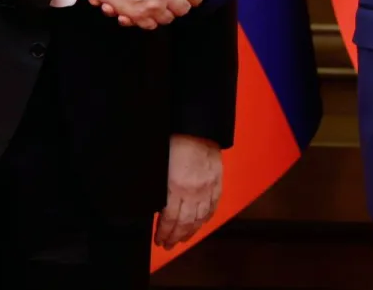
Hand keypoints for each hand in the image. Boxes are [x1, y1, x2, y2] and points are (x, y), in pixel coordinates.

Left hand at [154, 134, 221, 249]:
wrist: (199, 128)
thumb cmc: (175, 142)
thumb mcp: (160, 166)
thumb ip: (160, 188)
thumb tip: (155, 206)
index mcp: (175, 187)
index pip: (168, 219)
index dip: (163, 232)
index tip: (158, 240)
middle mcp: (192, 192)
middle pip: (184, 223)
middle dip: (175, 237)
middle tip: (168, 245)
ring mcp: (207, 189)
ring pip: (199, 219)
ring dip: (190, 232)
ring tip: (182, 240)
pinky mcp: (217, 184)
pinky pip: (212, 207)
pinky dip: (205, 219)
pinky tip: (199, 225)